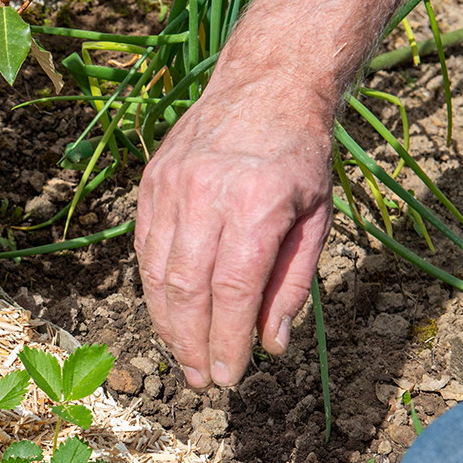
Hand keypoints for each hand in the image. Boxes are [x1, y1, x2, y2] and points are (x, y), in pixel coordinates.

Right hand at [134, 76, 333, 387]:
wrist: (267, 83)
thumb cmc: (300, 156)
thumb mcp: (317, 218)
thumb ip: (292, 284)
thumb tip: (271, 345)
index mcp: (258, 203)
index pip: (234, 290)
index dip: (228, 340)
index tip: (230, 376)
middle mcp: (208, 193)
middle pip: (188, 288)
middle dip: (192, 343)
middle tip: (201, 380)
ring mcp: (172, 186)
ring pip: (157, 272)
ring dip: (167, 324)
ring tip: (183, 356)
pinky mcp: (151, 183)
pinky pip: (145, 248)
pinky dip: (154, 288)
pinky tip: (168, 314)